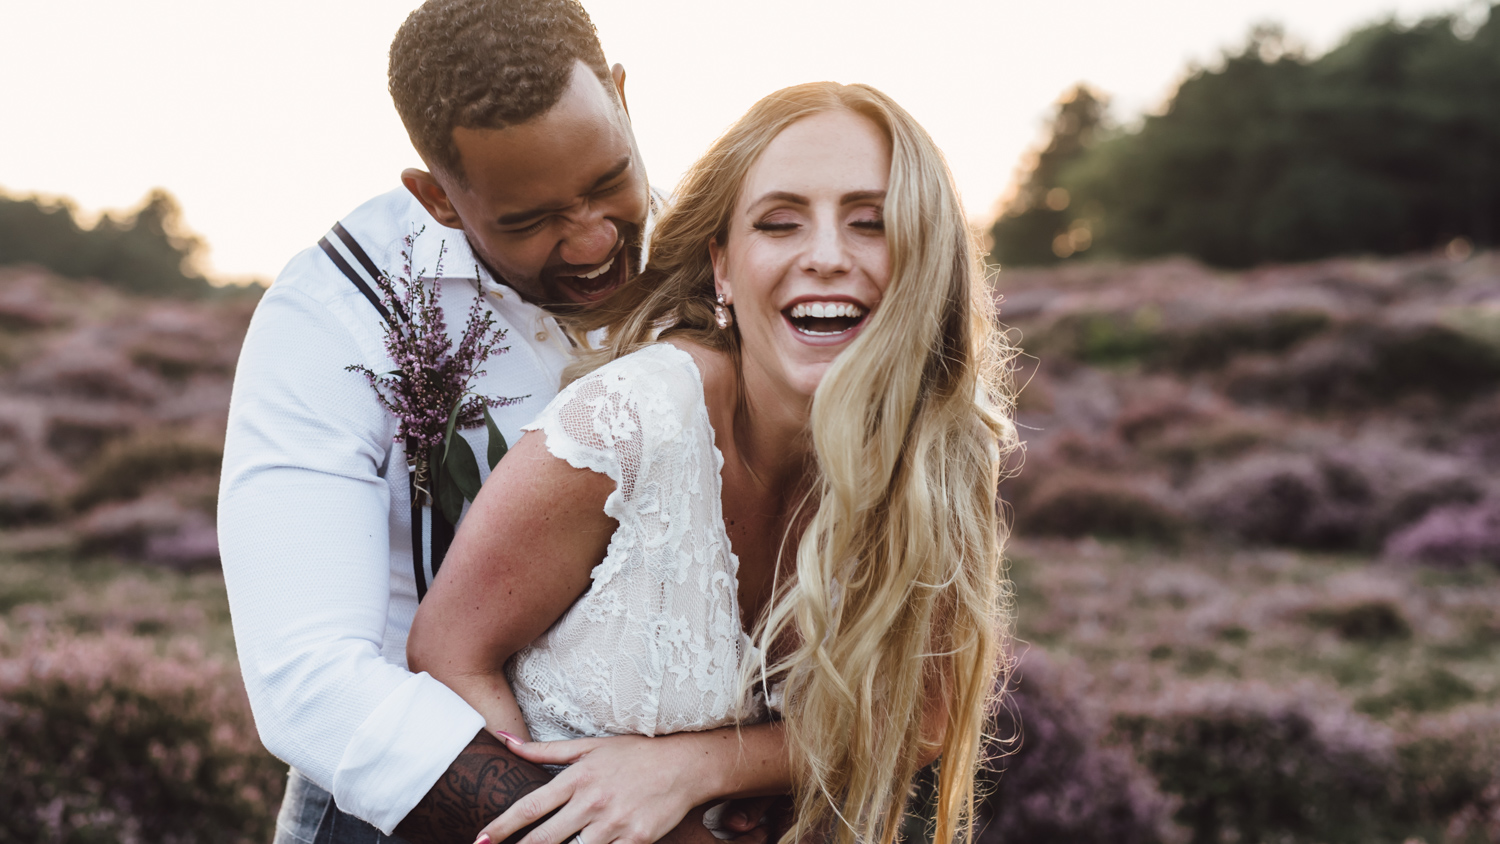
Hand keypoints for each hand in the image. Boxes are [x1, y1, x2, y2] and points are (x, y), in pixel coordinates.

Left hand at [476, 734, 707, 843]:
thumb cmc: (635, 753)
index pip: (530, 806)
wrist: (685, 764)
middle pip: (544, 838)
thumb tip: (504, 740)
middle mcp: (592, 802)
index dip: (502, 827)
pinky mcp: (637, 840)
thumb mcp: (590, 746)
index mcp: (577, 778)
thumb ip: (544, 750)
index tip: (480, 840)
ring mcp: (615, 824)